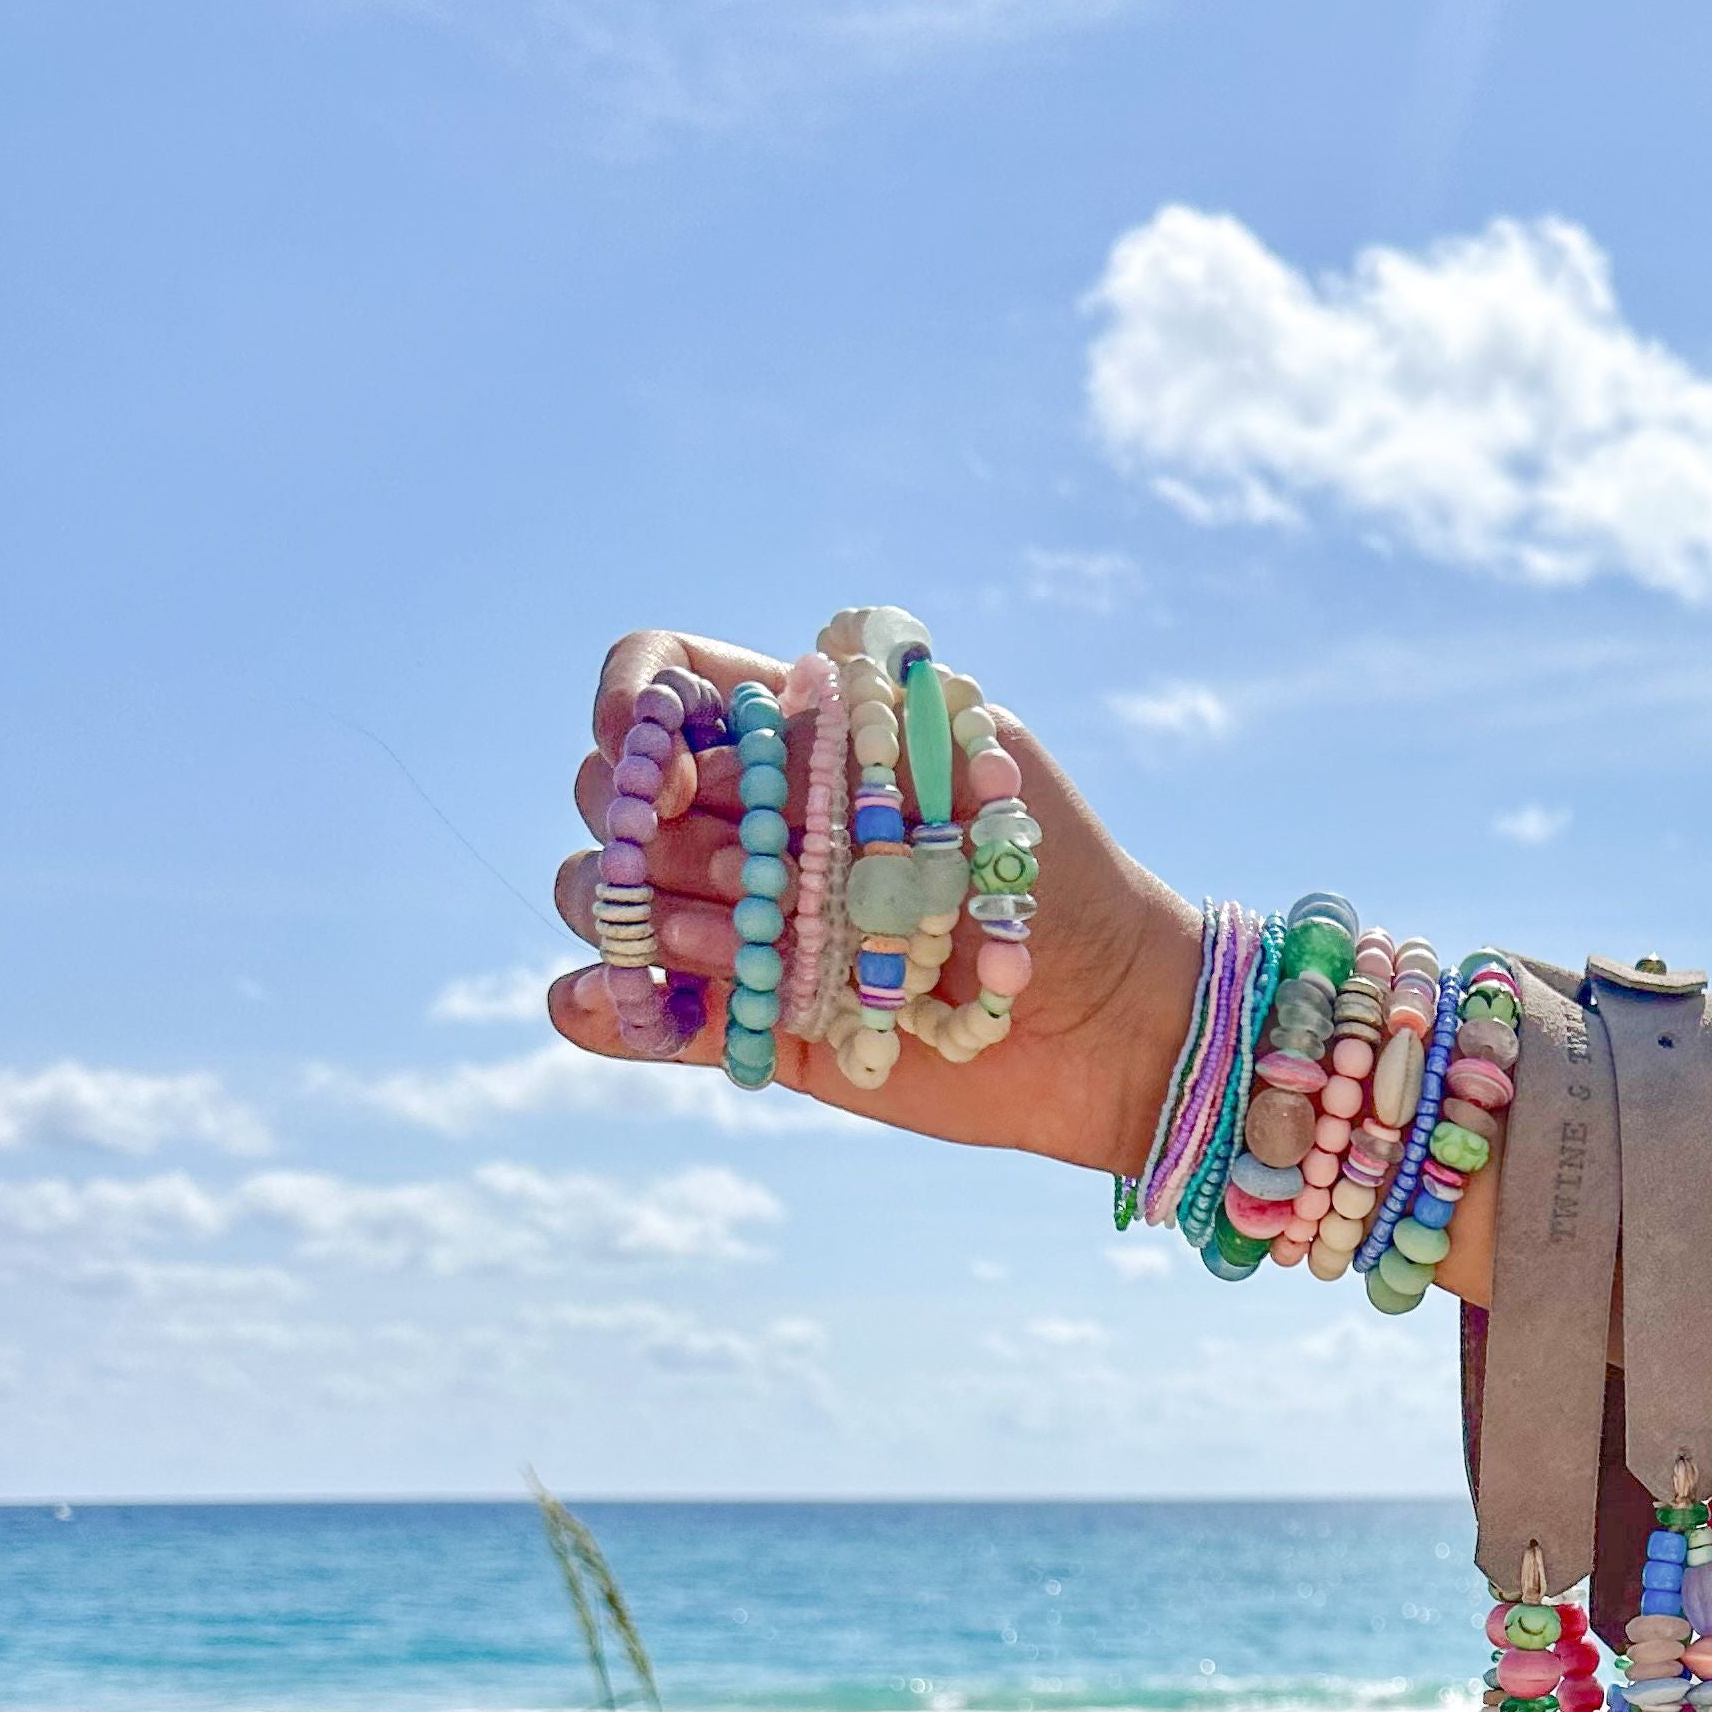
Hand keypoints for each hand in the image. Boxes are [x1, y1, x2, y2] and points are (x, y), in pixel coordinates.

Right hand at [545, 629, 1202, 1176]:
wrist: (1112, 1024)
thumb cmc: (1064, 876)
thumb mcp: (975, 762)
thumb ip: (862, 722)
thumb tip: (734, 719)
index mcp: (805, 742)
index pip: (670, 682)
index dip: (630, 702)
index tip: (638, 743)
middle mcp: (762, 828)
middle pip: (621, 795)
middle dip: (646, 825)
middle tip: (738, 868)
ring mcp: (753, 929)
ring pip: (616, 900)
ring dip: (641, 918)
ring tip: (738, 952)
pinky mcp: (761, 1029)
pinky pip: (648, 1017)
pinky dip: (601, 1009)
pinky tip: (599, 1003)